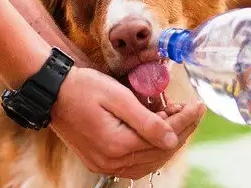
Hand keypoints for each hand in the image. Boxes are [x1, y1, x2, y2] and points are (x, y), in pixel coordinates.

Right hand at [51, 66, 204, 178]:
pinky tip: (157, 133)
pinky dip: (150, 149)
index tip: (198, 105)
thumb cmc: (83, 87)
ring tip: (175, 118)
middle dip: (180, 130)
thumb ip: (146, 121)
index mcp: (117, 144)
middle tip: (190, 110)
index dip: (185, 121)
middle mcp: (111, 161)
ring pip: (149, 161)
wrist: (52, 92)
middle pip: (159, 152)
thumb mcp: (117, 97)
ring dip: (167, 142)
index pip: (164, 137)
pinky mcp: (100, 161)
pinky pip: (134, 162)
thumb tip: (172, 139)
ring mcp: (104, 164)